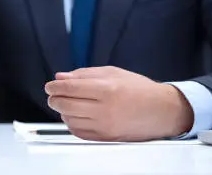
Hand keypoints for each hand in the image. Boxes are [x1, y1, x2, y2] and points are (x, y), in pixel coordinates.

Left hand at [44, 66, 193, 141]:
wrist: (162, 111)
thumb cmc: (140, 90)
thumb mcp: (113, 73)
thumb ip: (84, 74)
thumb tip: (61, 77)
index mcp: (107, 89)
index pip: (70, 88)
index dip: (55, 87)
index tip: (50, 86)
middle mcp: (105, 109)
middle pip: (66, 105)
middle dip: (55, 99)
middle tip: (54, 94)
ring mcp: (105, 126)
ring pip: (70, 120)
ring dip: (62, 112)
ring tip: (66, 104)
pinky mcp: (106, 138)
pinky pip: (79, 133)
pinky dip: (72, 124)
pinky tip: (75, 116)